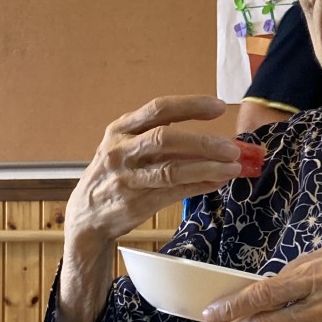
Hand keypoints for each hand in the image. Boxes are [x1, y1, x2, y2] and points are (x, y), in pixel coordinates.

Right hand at [65, 95, 248, 244]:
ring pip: (172, 170)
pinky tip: (218, 181)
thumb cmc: (115, 173)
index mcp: (121, 129)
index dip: (191, 106)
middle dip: (203, 142)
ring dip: (207, 168)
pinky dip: (200, 186)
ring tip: (233, 167)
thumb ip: (159, 137)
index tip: (219, 106)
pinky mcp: (136, 203)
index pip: (159, 109)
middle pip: (166, 139)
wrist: (87, 215)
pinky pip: (175, 192)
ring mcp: (127, 179)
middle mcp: (121, 151)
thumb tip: (211, 138)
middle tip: (232, 147)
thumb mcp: (126, 146)